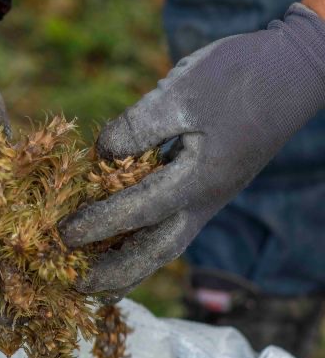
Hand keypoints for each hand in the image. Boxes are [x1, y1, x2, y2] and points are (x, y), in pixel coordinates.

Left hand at [60, 3, 324, 298]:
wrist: (294, 70)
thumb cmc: (239, 76)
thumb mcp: (183, 92)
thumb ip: (138, 126)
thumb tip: (102, 154)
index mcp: (197, 179)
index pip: (137, 212)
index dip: (98, 224)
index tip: (63, 235)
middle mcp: (203, 199)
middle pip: (157, 252)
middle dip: (116, 273)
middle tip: (78, 286)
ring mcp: (208, 196)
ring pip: (166, 244)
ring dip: (131, 266)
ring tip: (99, 281)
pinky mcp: (208, 185)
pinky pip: (171, 225)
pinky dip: (144, 240)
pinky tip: (125, 238)